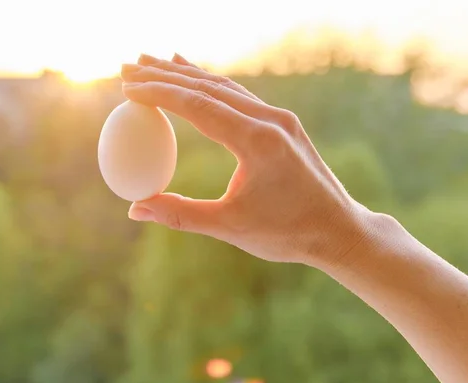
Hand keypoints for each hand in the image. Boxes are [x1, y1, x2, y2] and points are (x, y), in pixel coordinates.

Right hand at [120, 53, 370, 268]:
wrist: (339, 229)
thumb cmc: (286, 233)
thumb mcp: (229, 227)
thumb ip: (179, 214)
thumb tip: (134, 209)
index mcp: (256, 141)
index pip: (197, 106)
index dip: (158, 93)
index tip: (128, 87)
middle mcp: (270, 120)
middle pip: (207, 86)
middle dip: (165, 74)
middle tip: (128, 65)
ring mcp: (279, 118)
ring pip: (224, 87)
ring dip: (187, 74)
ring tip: (154, 63)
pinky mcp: (283, 123)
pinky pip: (240, 96)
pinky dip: (212, 86)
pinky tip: (196, 79)